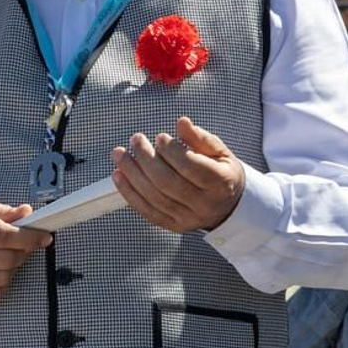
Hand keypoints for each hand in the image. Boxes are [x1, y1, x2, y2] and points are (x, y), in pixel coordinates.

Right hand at [0, 197, 51, 302]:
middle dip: (24, 252)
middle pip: (4, 258)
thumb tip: (26, 213)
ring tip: (10, 257)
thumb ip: (0, 211)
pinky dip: (1, 285)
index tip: (43, 236)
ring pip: (0, 278)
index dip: (28, 238)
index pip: (3, 235)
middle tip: (27, 245)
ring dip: (14, 269)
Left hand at [111, 116, 244, 233]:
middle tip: (136, 140)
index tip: (159, 137)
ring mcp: (187, 218)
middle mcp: (204, 204)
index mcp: (220, 183)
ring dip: (132, 174)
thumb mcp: (219, 153)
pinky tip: (118, 175)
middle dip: (146, 158)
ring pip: (154, 196)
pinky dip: (129, 192)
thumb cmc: (221, 174)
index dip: (171, 151)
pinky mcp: (172, 225)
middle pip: (167, 182)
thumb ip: (200, 138)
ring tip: (120, 154)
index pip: (190, 166)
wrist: (228, 207)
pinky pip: (146, 210)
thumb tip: (182, 123)